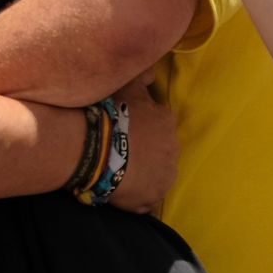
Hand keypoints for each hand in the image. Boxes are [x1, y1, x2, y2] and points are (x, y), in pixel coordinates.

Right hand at [107, 84, 177, 214]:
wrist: (98, 151)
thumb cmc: (112, 115)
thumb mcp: (127, 86)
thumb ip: (142, 75)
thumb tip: (154, 72)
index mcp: (167, 121)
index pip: (158, 124)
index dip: (141, 127)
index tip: (125, 130)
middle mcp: (173, 150)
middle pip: (160, 150)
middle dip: (146, 151)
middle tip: (121, 151)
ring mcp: (165, 176)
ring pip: (155, 175)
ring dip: (143, 174)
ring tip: (119, 172)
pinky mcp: (152, 198)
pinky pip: (145, 199)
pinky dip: (136, 196)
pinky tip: (120, 191)